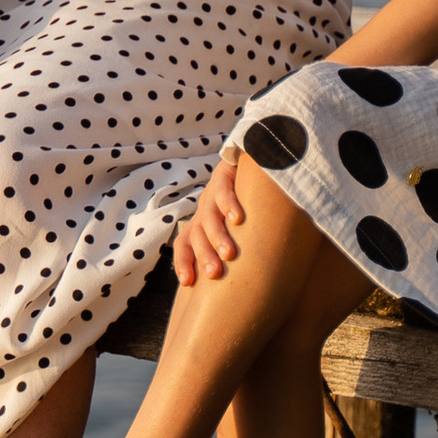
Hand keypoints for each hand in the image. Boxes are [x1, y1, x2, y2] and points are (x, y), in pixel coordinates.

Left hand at [174, 145, 246, 287]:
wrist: (254, 155)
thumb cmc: (250, 200)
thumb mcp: (238, 225)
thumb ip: (240, 245)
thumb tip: (253, 278)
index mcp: (202, 222)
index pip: (185, 243)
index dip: (183, 262)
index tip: (187, 282)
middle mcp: (204, 209)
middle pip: (197, 235)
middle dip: (204, 256)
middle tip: (215, 274)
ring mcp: (212, 192)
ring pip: (209, 217)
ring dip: (217, 236)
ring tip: (229, 254)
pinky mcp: (224, 174)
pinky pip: (223, 191)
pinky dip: (228, 205)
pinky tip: (237, 219)